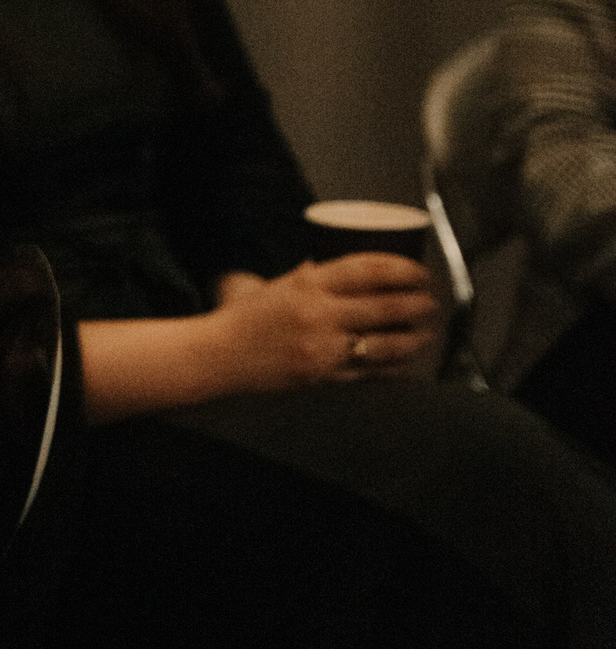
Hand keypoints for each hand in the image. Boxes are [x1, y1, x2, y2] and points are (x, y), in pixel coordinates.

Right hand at [217, 254, 437, 389]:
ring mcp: (325, 350)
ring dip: (413, 338)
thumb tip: (341, 270)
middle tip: (430, 301)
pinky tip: (406, 365)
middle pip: (385, 307)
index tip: (420, 272)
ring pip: (386, 344)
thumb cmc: (243, 319)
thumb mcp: (277, 284)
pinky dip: (395, 370)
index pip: (369, 270)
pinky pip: (372, 375)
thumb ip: (310, 277)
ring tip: (425, 333)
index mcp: (308, 285)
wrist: (218, 357)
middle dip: (417, 304)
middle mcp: (320, 316)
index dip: (403, 270)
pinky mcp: (326, 379)